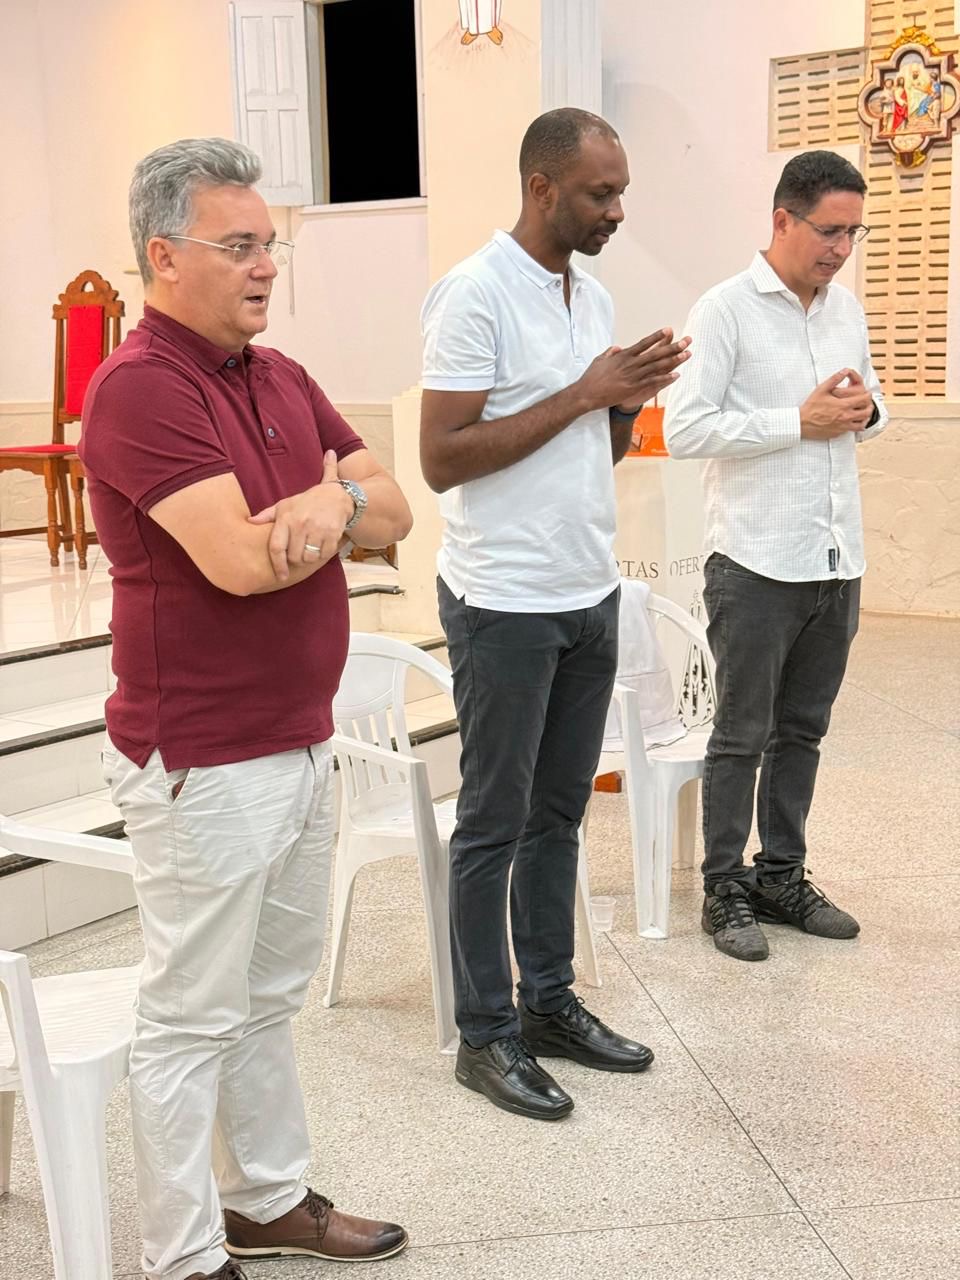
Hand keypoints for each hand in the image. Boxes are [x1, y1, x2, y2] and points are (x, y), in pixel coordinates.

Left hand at [247, 449, 351, 578]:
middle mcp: (300, 524)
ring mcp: (317, 529)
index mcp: (286, 518)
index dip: (277, 565)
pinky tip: (322, 544)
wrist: (335, 496)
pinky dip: (323, 554)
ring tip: (311, 548)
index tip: (281, 577)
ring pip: (309, 558)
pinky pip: (324, 554)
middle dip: (296, 560)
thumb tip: (250, 521)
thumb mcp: (285, 505)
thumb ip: (267, 515)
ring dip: (310, 558)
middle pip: (294, 557)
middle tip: (300, 552)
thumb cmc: (306, 502)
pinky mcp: (332, 533)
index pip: (277, 547)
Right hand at [578, 328, 691, 412]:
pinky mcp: (633, 388)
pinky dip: (665, 378)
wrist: (586, 394)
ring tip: (686, 354)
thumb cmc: (591, 377)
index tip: (668, 330)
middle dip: (672, 347)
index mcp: (623, 355)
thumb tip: (618, 347)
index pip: (644, 343)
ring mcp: (632, 376)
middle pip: (655, 353)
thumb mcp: (600, 360)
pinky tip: (676, 375)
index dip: (657, 336)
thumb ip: (610, 352)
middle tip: (686, 341)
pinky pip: (653, 382)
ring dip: (673, 360)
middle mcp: (630, 363)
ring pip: (657, 366)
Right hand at [800, 370, 873, 439]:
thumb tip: (845, 371)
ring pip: (862, 423)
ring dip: (865, 417)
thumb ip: (835, 379)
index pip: (864, 399)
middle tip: (867, 403)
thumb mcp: (822, 389)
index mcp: (843, 405)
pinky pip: (853, 430)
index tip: (867, 394)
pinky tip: (853, 422)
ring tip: (864, 413)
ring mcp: (843, 426)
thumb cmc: (810, 407)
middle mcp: (846, 417)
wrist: (802, 423)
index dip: (868, 395)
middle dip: (869, 406)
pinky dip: (856, 426)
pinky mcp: (839, 433)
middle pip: (866, 412)